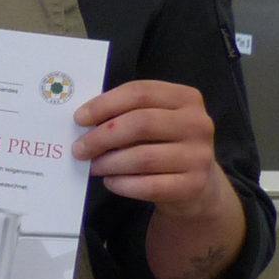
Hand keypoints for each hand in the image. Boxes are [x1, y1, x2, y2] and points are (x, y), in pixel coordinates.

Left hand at [73, 79, 230, 215]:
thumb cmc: (162, 144)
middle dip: (102, 137)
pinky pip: (148, 186)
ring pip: (143, 157)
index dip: (105, 104)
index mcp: (185, 98)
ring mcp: (199, 156)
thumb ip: (124, 114)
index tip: (79, 118)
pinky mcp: (193, 185)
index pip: (140, 92)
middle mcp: (198, 124)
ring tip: (93, 166)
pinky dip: (121, 184)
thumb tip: (83, 122)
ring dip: (108, 163)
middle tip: (79, 149)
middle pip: (141, 123)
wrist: (195, 183)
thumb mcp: (150, 120)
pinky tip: (110, 181)